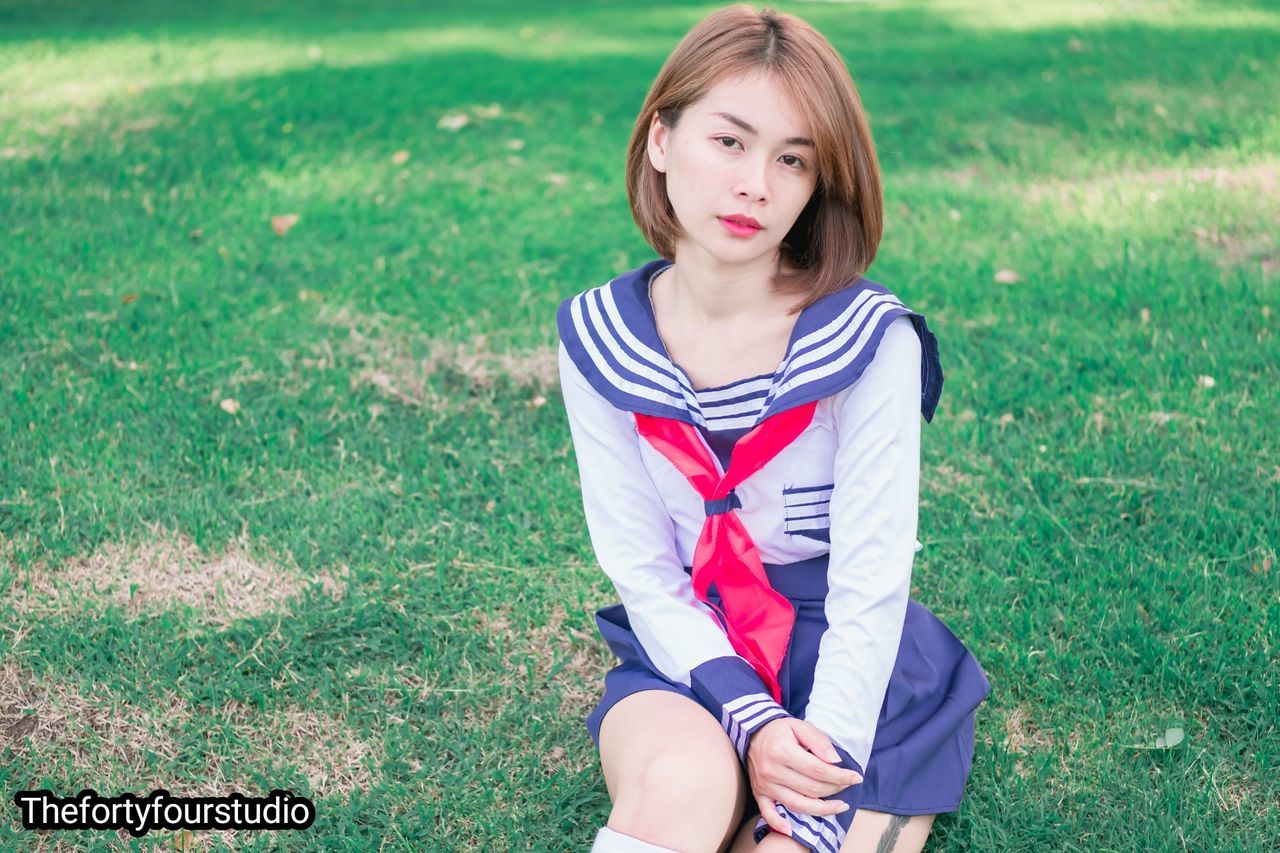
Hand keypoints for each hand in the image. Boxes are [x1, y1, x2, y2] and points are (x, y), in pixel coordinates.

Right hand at [745, 717, 862, 835]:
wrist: (753, 734)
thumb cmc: (780, 730)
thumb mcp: (800, 726)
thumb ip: (819, 741)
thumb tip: (836, 761)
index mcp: (782, 751)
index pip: (818, 770)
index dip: (840, 776)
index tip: (856, 777)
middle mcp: (772, 770)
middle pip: (811, 789)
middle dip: (834, 788)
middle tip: (846, 784)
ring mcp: (765, 784)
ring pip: (797, 804)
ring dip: (822, 809)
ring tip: (839, 806)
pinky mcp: (759, 793)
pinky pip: (768, 813)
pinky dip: (778, 824)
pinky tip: (791, 830)